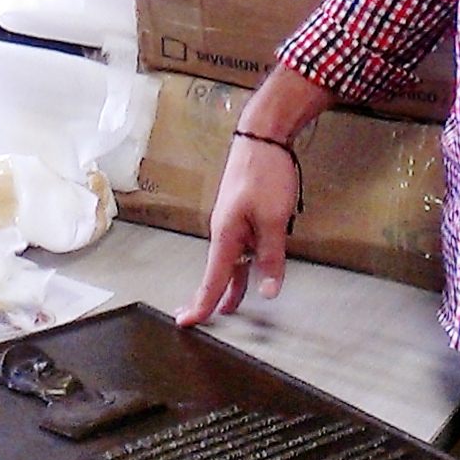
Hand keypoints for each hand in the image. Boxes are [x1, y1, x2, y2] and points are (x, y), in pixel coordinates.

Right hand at [174, 129, 300, 325]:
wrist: (262, 137)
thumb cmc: (264, 173)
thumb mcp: (274, 219)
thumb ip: (271, 257)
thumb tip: (268, 291)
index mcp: (225, 234)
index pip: (212, 278)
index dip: (201, 303)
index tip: (185, 322)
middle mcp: (223, 231)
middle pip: (215, 272)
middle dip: (207, 297)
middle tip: (192, 319)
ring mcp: (232, 222)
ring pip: (230, 261)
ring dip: (228, 285)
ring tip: (227, 309)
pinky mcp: (242, 215)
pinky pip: (240, 248)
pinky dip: (242, 266)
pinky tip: (249, 274)